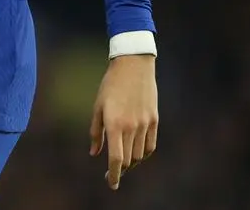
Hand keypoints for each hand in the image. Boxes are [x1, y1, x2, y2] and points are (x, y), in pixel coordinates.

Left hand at [89, 54, 157, 190]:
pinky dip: (144, 153)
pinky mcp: (154, 119)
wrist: (133, 65)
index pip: (116, 159)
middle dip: (120, 169)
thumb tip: (95, 153)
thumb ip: (96, 132)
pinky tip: (137, 152)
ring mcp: (144, 123)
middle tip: (112, 172)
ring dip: (131, 161)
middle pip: (128, 160)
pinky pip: (150, 144)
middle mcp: (131, 127)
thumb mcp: (97, 107)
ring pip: (140, 154)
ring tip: (123, 160)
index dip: (113, 175)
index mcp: (114, 124)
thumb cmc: (110, 85)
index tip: (111, 184)